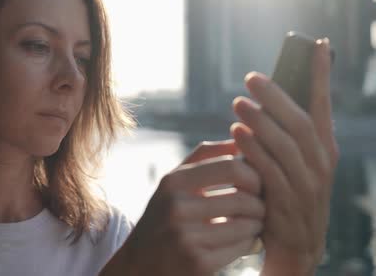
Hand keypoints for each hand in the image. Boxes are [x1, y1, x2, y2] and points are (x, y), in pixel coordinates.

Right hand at [102, 141, 264, 275]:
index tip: (257, 182)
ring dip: (258, 224)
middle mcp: (177, 207)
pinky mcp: (198, 263)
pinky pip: (242, 247)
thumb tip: (240, 138)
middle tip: (262, 206)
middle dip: (261, 202)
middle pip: (244, 197)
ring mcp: (187, 237)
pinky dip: (250, 243)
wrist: (139, 263)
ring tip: (254, 223)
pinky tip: (244, 241)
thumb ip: (203, 157)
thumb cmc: (164, 216)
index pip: (231, 166)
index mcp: (173, 182)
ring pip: (247, 224)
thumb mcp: (172, 182)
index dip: (254, 173)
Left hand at [230, 39, 338, 274]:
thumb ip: (280, 135)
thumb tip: (259, 97)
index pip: (323, 106)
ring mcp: (307, 186)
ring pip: (287, 145)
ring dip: (262, 121)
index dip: (321, 75)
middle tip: (251, 78)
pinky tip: (236, 134)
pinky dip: (254, 150)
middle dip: (277, 97)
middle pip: (302, 122)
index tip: (318, 44)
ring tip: (238, 103)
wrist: (293, 249)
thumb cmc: (285, 197)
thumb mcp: (289, 164)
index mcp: (323, 150)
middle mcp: (321, 164)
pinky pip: (271, 171)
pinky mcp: (288, 205)